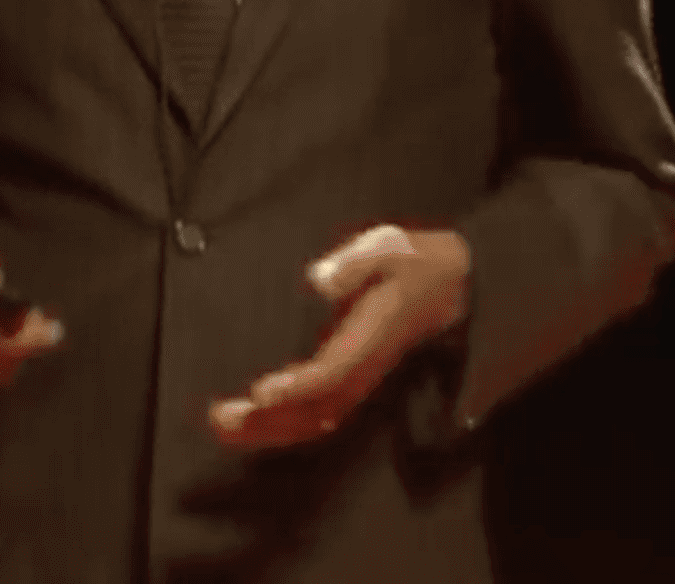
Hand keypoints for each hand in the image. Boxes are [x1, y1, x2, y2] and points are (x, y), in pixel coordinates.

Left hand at [209, 224, 470, 449]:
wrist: (454, 287)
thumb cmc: (415, 263)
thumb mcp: (391, 246)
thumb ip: (356, 261)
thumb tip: (318, 278)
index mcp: (371, 338)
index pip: (333, 372)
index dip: (297, 386)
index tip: (261, 392)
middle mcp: (363, 367)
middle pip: (317, 410)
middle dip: (270, 421)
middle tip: (221, 419)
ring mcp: (359, 378)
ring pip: (316, 419)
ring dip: (270, 429)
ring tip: (223, 425)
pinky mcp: (352, 378)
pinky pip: (319, 414)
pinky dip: (284, 424)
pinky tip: (253, 420)